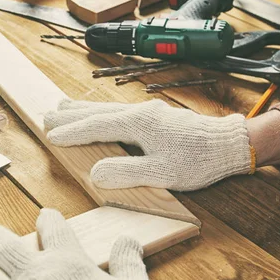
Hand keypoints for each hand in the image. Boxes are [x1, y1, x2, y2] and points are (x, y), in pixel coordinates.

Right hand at [44, 99, 252, 190]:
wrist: (232, 145)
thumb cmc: (200, 160)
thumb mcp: (162, 173)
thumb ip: (127, 172)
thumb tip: (95, 172)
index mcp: (139, 124)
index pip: (96, 127)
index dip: (72, 132)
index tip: (51, 134)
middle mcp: (141, 113)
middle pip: (98, 112)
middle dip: (71, 114)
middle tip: (47, 114)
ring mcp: (150, 112)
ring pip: (108, 109)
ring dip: (84, 110)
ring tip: (64, 107)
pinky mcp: (157, 118)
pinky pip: (120, 112)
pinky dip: (102, 113)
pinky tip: (101, 116)